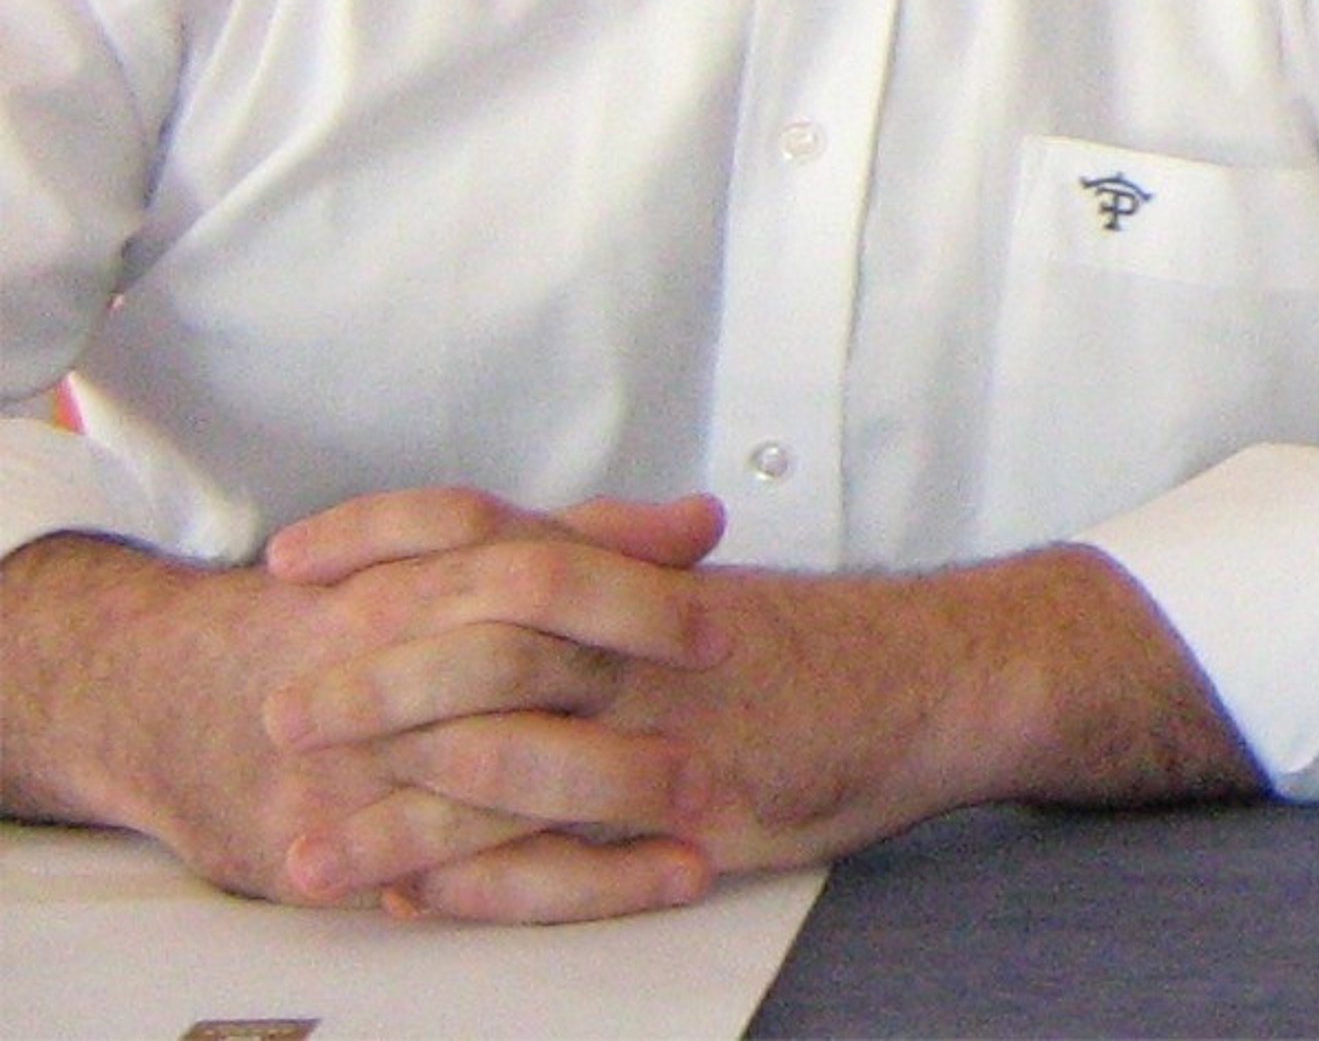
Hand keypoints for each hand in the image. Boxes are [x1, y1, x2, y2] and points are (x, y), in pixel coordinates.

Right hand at [0, 489, 725, 910]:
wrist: (164, 691)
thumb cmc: (331, 618)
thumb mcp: (442, 559)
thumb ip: (577, 535)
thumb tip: (701, 520)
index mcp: (418, 579)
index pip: (534, 569)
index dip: (631, 594)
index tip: (719, 621)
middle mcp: (386, 662)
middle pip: (518, 671)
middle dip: (626, 706)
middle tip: (723, 733)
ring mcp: (359, 762)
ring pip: (494, 784)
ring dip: (607, 805)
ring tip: (706, 818)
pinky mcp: (341, 849)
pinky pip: (470, 878)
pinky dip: (567, 884)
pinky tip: (651, 882)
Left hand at [262, 490, 1263, 922]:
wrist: (928, 675)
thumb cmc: (800, 634)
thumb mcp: (685, 583)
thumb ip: (590, 566)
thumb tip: (477, 560)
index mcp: (622, 568)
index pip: (481, 526)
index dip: (380, 536)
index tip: (292, 559)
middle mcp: (635, 637)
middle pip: (482, 638)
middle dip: (371, 677)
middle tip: (281, 710)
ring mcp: (664, 729)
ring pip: (512, 757)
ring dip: (401, 805)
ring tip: (310, 845)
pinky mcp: (696, 815)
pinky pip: (575, 855)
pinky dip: (488, 881)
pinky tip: (419, 900)